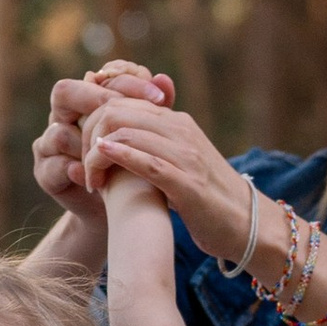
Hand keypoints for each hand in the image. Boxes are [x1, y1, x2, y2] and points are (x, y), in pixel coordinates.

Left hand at [78, 87, 257, 267]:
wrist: (244, 224)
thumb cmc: (205, 196)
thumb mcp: (178, 161)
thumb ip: (151, 145)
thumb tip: (116, 138)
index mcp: (177, 122)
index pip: (123, 101)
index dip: (94, 120)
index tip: (83, 147)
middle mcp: (181, 131)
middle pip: (119, 111)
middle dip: (89, 133)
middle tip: (81, 163)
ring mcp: (186, 155)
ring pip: (127, 133)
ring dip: (96, 155)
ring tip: (91, 178)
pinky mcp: (188, 184)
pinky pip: (147, 162)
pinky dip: (119, 159)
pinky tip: (100, 164)